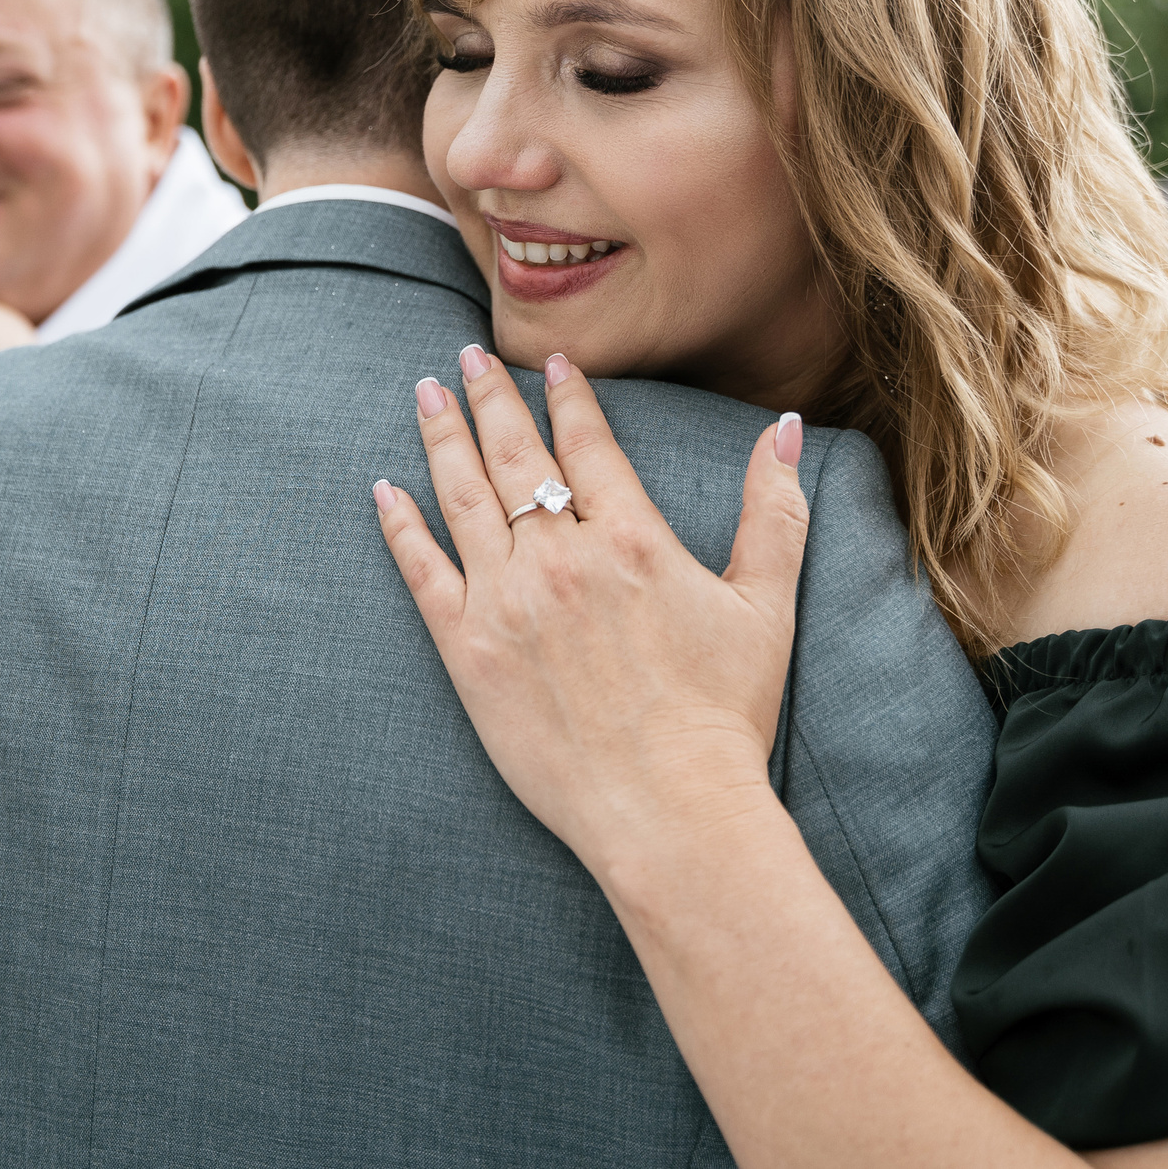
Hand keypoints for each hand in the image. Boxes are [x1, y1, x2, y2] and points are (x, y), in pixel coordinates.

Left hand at [371, 346, 809, 875]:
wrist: (671, 811)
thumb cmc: (725, 716)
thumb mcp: (766, 606)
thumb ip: (774, 510)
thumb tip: (783, 428)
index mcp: (632, 539)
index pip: (588, 443)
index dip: (568, 396)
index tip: (551, 363)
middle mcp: (562, 559)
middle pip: (515, 454)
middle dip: (490, 397)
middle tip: (466, 357)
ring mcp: (508, 603)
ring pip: (463, 497)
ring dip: (442, 438)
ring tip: (426, 393)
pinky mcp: (468, 651)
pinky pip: (422, 572)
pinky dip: (401, 526)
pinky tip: (384, 490)